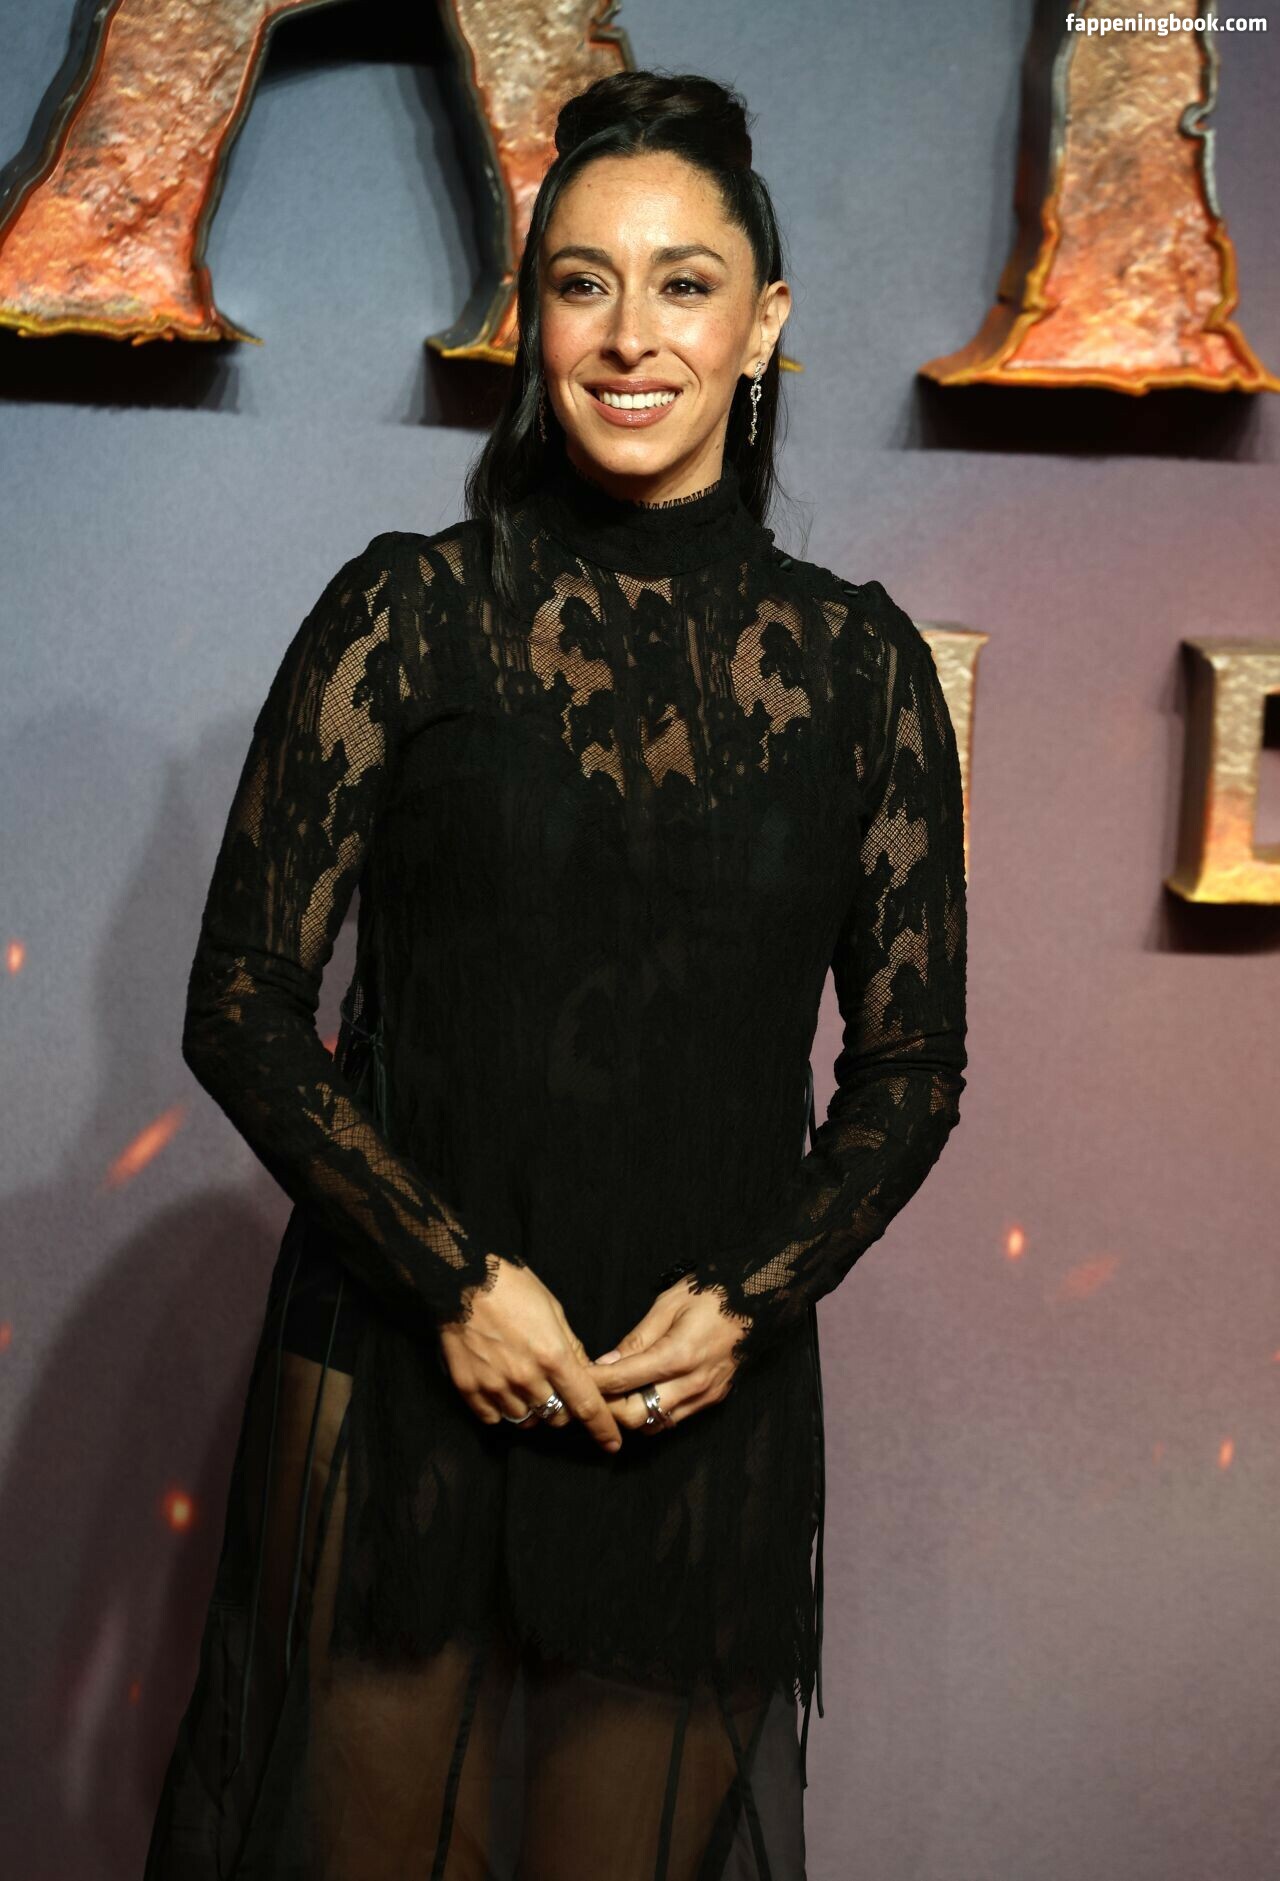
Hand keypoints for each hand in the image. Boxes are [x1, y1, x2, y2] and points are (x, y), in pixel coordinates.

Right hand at [438, 1259, 622, 1452]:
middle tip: (556, 1389)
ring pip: (525, 1420)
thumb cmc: (512, 1286)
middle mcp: (526, 1377)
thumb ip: (571, 1347)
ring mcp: (495, 1385)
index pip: (586, 1405)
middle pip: (556, 1417)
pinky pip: (493, 1417)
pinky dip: (502, 1409)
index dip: (603, 1428)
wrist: (461, 1278)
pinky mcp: (469, 1388)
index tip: (612, 1444)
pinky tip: (502, 1389)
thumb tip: (585, 1372)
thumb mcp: (554, 1310)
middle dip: (563, 1409)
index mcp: (553, 1356)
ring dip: (532, 1410)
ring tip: (526, 1385)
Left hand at [586, 1276, 750, 1434]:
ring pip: (655, 1425)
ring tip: (616, 1395)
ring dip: (631, 1414)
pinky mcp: (714, 1399)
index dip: (594, 1383)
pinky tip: (644, 1395)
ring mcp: (706, 1395)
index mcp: (678, 1355)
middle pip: (636, 1416)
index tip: (577, 1379)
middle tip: (593, 1392)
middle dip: (609, 1408)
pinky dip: (654, 1413)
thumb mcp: (669, 1304)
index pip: (623, 1381)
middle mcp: (693, 1383)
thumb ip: (637, 1338)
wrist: (760, 1299)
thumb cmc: (713, 1293)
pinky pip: (676, 1419)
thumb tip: (607, 1362)